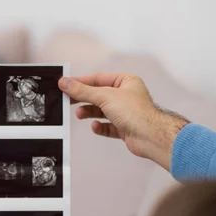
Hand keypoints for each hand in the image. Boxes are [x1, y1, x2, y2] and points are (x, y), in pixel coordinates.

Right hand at [58, 74, 188, 169]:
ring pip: (102, 111)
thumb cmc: (135, 112)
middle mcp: (127, 96)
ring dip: (90, 113)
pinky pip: (108, 126)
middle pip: (99, 95)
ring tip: (79, 114)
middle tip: (68, 100)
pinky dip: (100, 126)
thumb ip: (83, 91)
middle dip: (84, 99)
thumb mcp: (104, 96)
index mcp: (126, 82)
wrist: (149, 136)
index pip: (99, 79)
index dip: (82, 81)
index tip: (66, 85)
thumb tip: (66, 83)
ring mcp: (126, 113)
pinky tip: (95, 126)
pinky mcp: (125, 128)